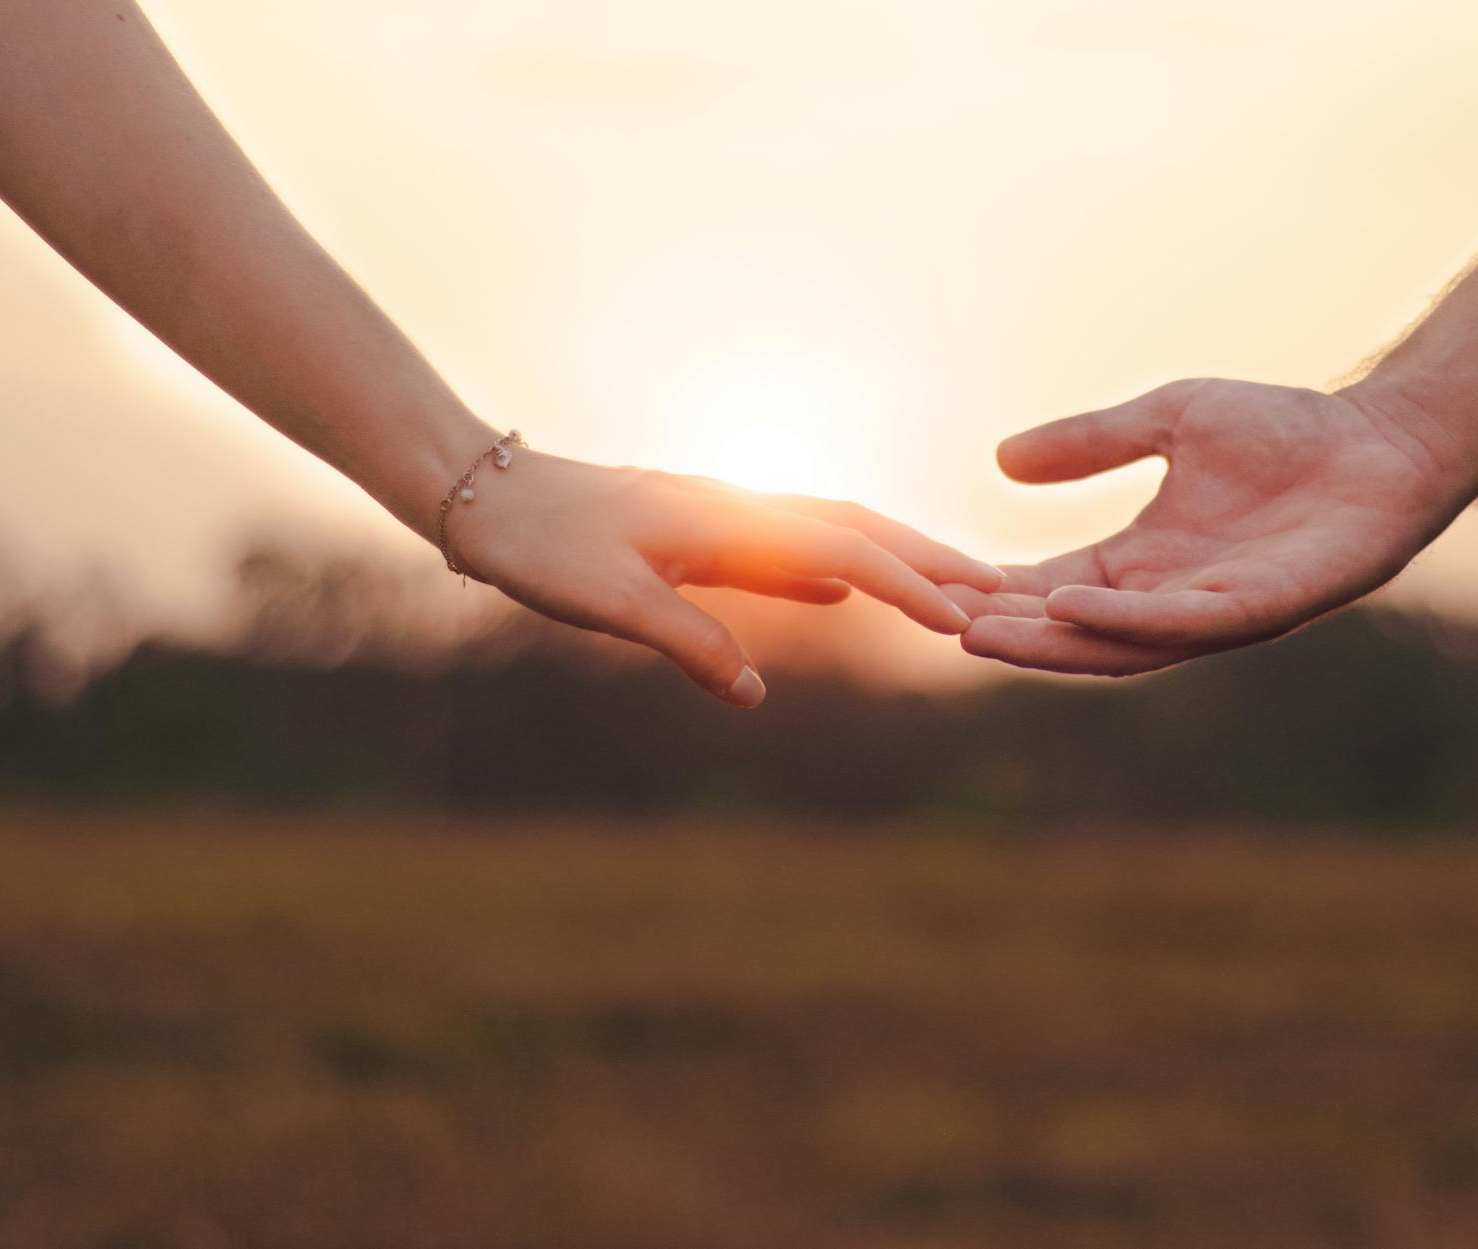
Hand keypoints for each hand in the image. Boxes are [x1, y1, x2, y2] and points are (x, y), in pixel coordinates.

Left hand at [447, 453, 1002, 705]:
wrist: (482, 492)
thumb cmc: (539, 544)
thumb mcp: (608, 602)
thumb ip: (688, 641)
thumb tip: (756, 694)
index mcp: (727, 519)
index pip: (843, 552)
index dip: (907, 586)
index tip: (965, 618)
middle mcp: (738, 505)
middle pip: (856, 526)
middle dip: (928, 558)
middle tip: (996, 589)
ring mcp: (722, 513)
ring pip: (828, 531)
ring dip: (891, 559)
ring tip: (944, 591)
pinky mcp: (700, 529)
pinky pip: (787, 545)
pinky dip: (833, 566)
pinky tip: (842, 593)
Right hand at [954, 379, 1463, 674]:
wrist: (1383, 439)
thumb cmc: (1285, 430)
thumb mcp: (1166, 420)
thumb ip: (1091, 443)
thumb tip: (1001, 460)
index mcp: (1141, 564)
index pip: (1050, 586)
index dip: (994, 589)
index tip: (929, 581)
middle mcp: (1169, 600)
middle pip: (1070, 629)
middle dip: (1005, 632)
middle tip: (933, 625)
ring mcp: (1213, 611)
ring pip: (1116, 644)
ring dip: (1048, 643)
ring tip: (981, 633)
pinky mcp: (1262, 608)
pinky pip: (1183, 623)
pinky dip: (1126, 620)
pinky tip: (1075, 604)